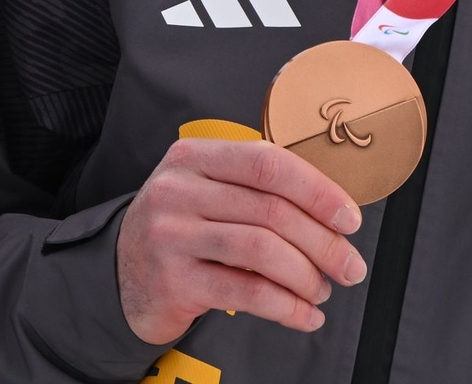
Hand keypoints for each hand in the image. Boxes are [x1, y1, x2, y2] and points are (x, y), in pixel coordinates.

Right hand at [116, 138, 365, 341]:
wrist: (122, 272)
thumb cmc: (180, 227)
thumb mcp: (203, 188)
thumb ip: (252, 186)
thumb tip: (328, 208)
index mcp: (193, 157)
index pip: (266, 162)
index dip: (316, 190)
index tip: (348, 217)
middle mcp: (178, 189)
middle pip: (270, 209)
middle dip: (323, 241)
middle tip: (348, 265)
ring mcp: (172, 234)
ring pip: (263, 250)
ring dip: (307, 275)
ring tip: (322, 289)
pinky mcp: (175, 280)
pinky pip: (247, 292)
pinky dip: (287, 307)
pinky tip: (304, 314)